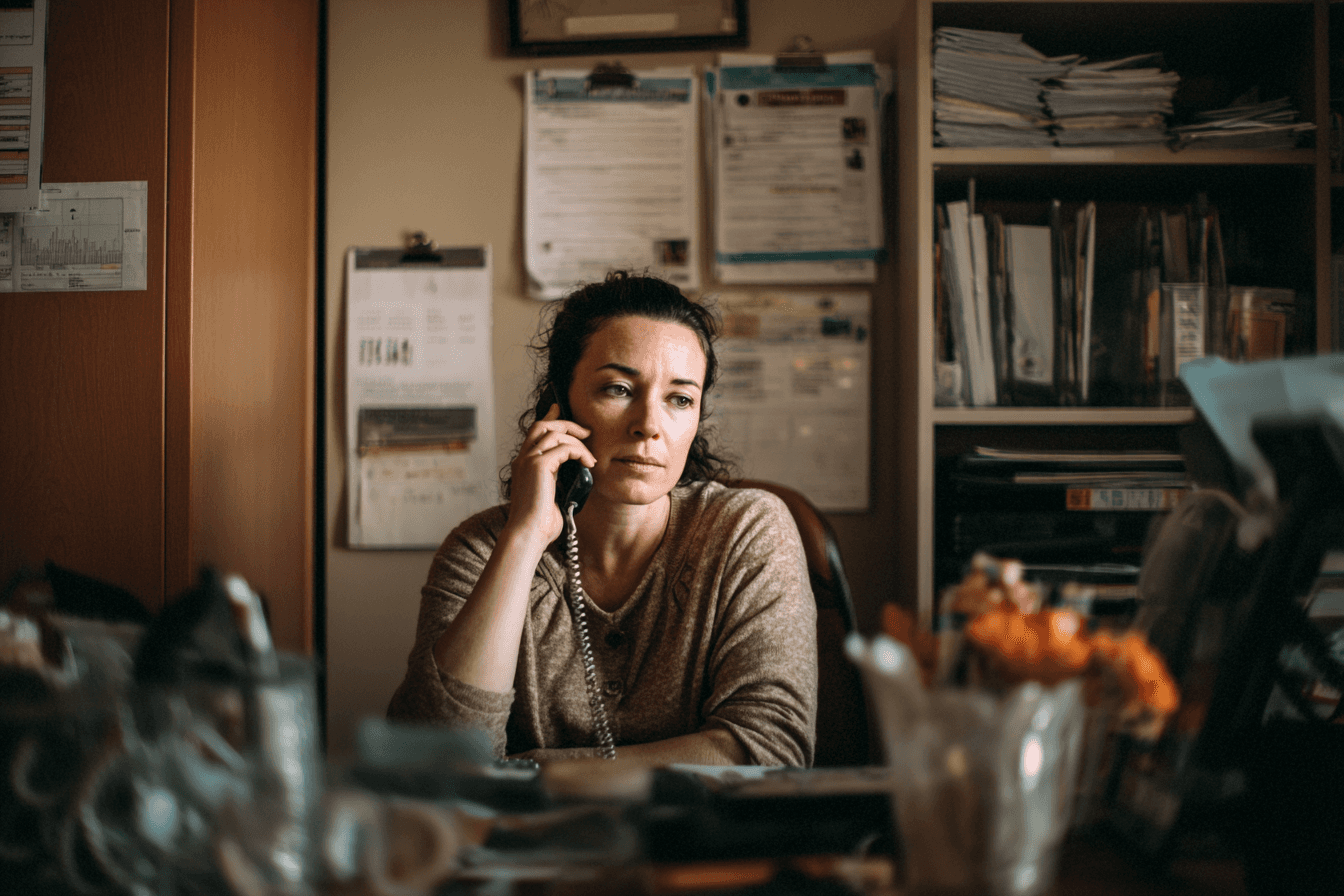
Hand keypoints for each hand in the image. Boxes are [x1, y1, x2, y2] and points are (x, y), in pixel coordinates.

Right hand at [506, 403, 594, 542]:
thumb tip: (576, 475)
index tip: (558, 409)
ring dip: (577, 440)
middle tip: (586, 430)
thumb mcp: (550, 495)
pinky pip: (564, 448)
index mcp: (523, 465)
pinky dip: (580, 452)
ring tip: (591, 456)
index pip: (534, 434)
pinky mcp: (539, 465)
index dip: (548, 419)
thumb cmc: (540, 523)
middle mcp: (523, 459)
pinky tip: (589, 463)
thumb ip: (557, 480)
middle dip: (566, 423)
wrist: (528, 533)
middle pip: (543, 426)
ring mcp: (528, 461)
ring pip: (555, 433)